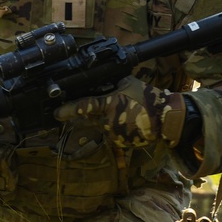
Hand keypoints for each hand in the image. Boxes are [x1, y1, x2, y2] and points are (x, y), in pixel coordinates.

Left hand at [54, 76, 186, 147]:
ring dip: (104, 120)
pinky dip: (114, 128)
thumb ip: (111, 83)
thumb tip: (100, 79)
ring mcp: (113, 133)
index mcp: (109, 104)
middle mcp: (108, 121)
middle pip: (90, 117)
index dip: (68, 110)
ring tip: (124, 113)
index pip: (84, 106)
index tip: (56, 113)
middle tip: (103, 108)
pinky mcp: (119, 142)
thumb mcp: (127, 83)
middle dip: (89, 114)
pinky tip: (127, 122)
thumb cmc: (147, 98)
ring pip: (100, 126)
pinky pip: (110, 134)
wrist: (164, 119)